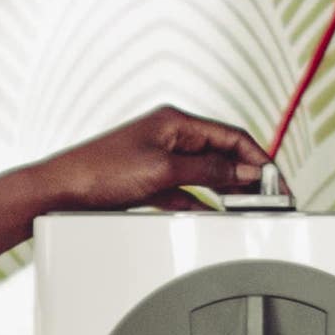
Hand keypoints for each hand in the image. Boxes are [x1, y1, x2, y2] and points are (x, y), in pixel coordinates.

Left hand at [31, 108, 272, 215]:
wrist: (58, 192)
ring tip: (249, 207)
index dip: (259, 158)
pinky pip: (186, 189)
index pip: (232, 135)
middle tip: (270, 197)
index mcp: (175, 121)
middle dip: (247, 174)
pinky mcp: (148, 180)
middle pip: (222, 153)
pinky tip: (215, 213)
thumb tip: (242, 172)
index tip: (276, 180)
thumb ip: (207, 171)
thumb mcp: (163, 172)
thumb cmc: (99, 172)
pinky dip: (203, 201)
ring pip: (206, 173)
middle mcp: (169, 135)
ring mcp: (159, 158)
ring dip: (227, 189)